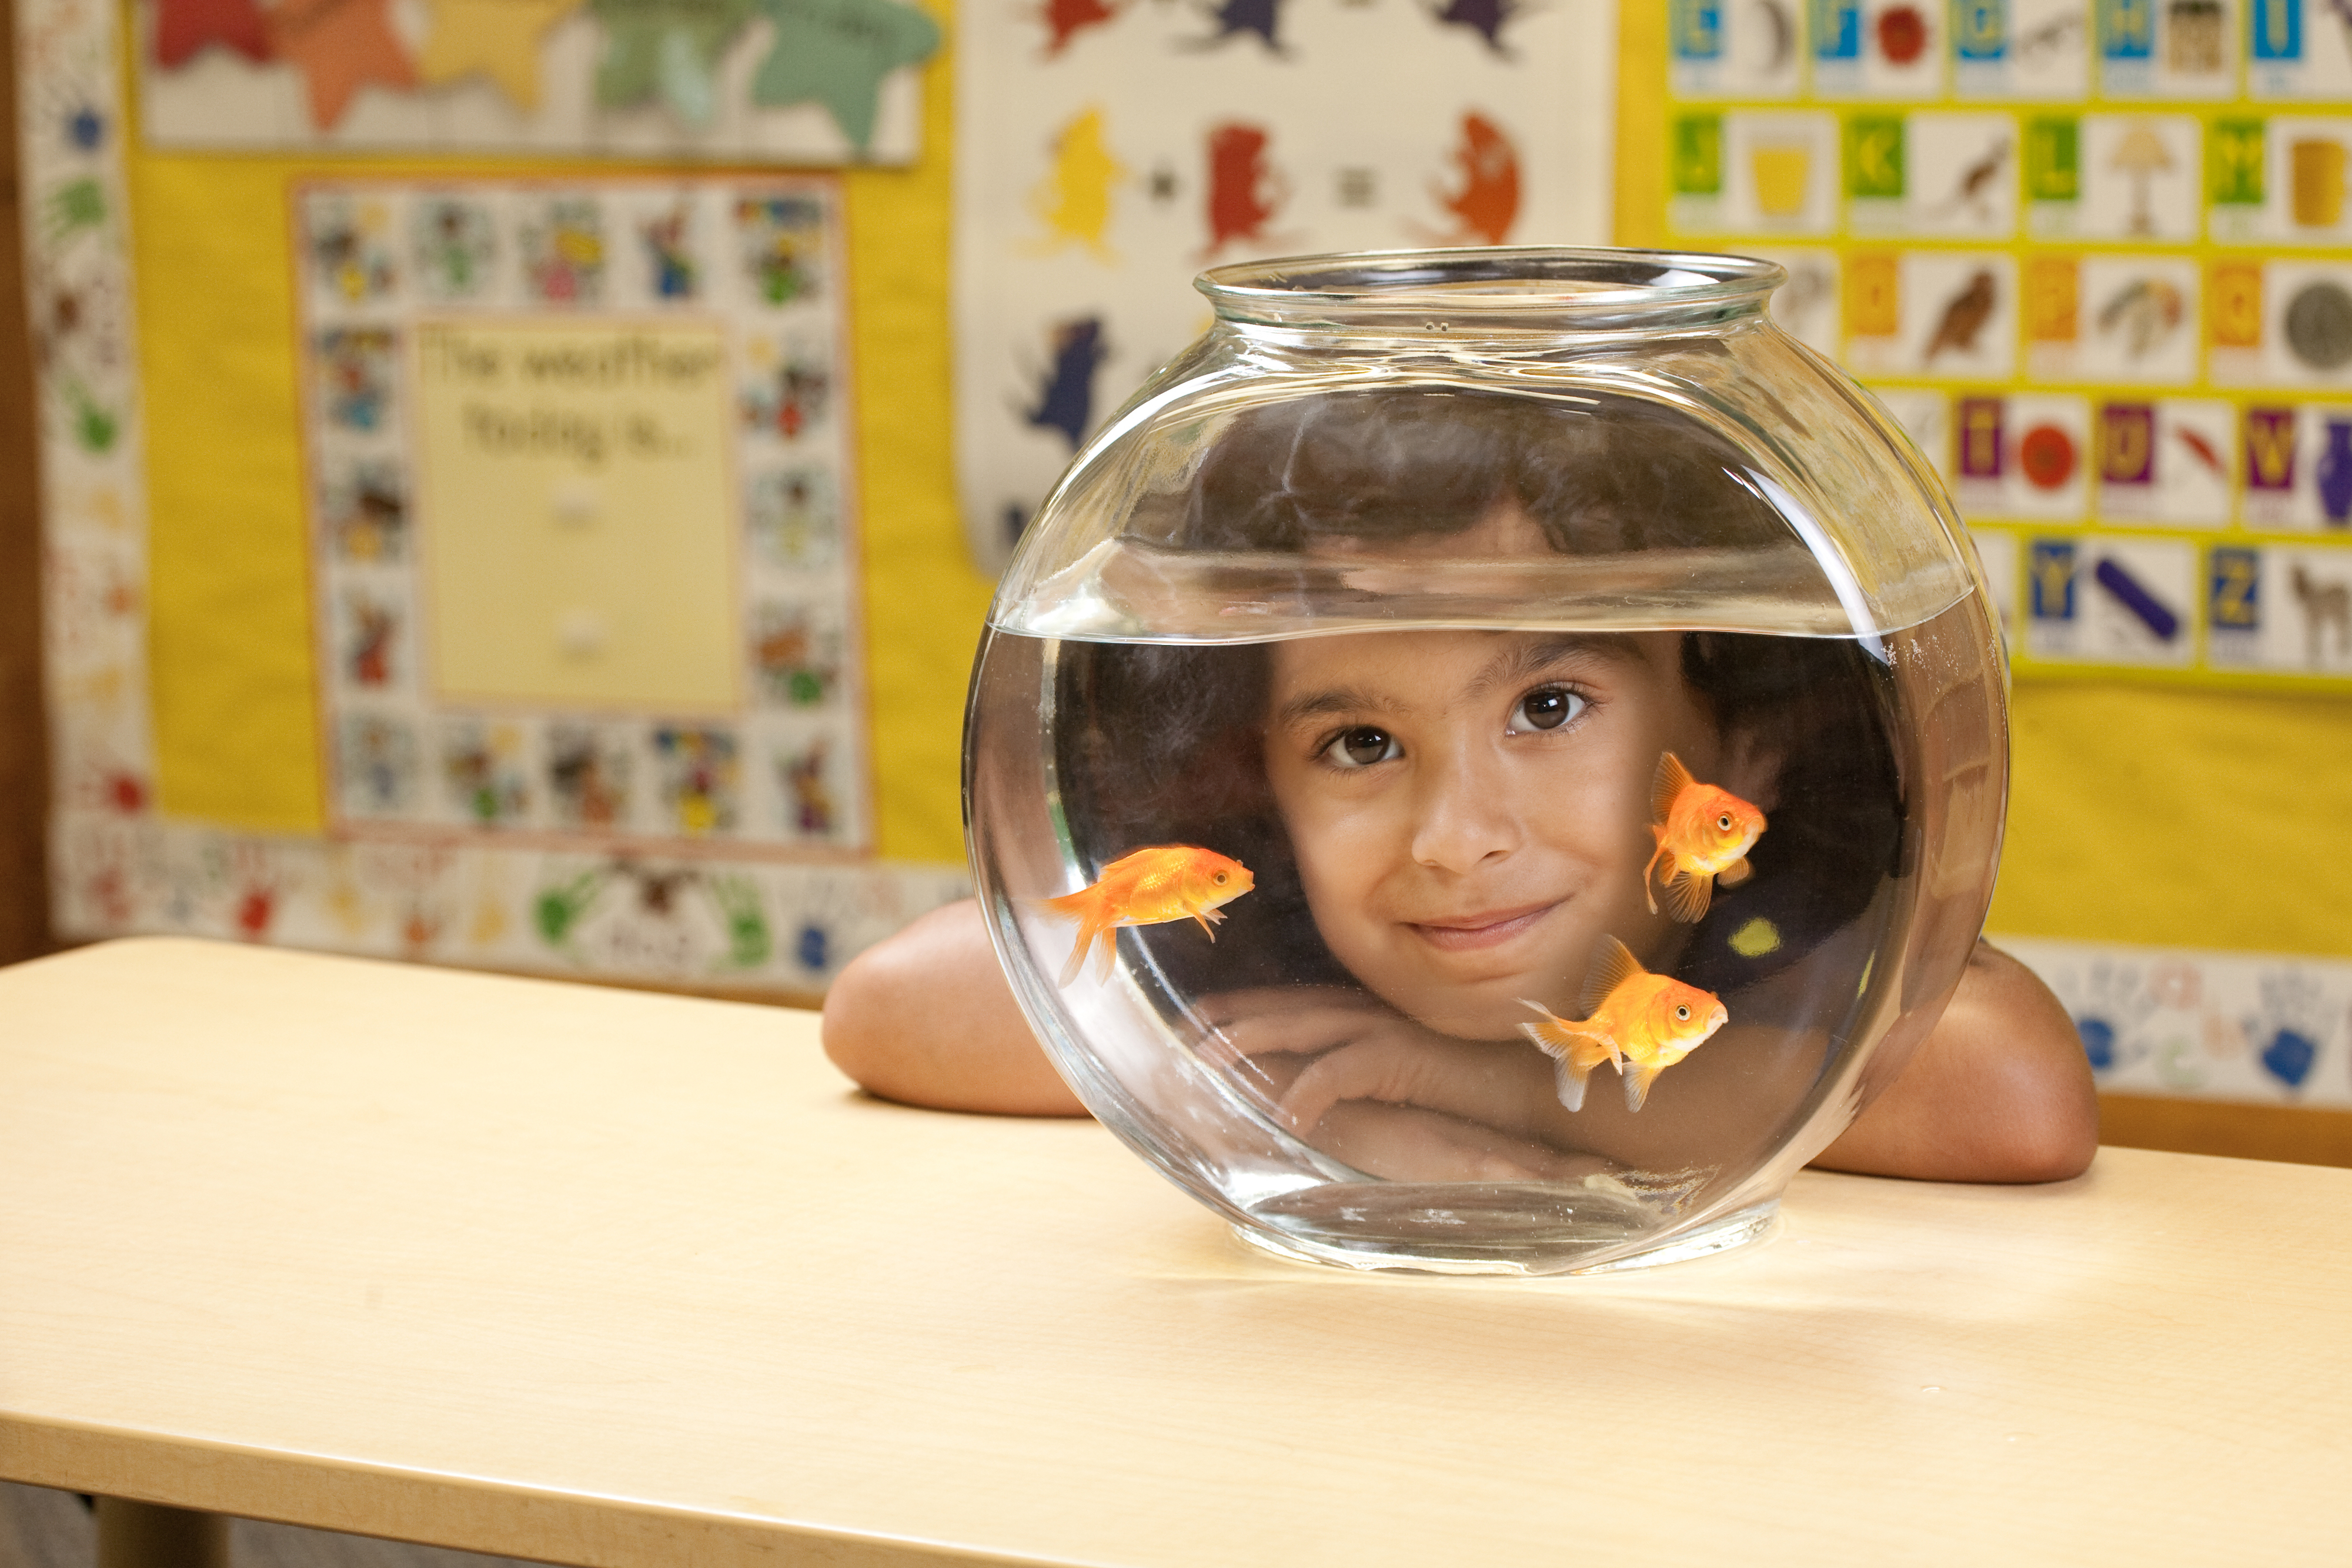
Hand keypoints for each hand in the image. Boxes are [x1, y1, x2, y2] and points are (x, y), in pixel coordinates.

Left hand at [1199, 987, 1592, 1179]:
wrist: (1537, 1090)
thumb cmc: (1473, 1085)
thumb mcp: (1403, 1073)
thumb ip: (1363, 1072)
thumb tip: (1315, 1093)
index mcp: (1366, 1013)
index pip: (1288, 1002)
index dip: (1237, 1008)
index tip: (1191, 1020)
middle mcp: (1370, 1012)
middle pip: (1282, 1006)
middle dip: (1226, 1018)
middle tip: (1177, 1035)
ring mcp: (1386, 1029)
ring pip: (1301, 1027)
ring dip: (1249, 1041)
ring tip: (1205, 1062)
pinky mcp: (1406, 1057)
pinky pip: (1345, 1070)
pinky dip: (1312, 1090)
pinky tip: (1285, 1114)